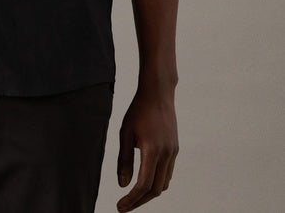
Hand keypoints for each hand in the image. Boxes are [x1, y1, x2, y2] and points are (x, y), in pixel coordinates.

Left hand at [116, 84, 178, 210]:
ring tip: (134, 196)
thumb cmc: (138, 110)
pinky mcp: (175, 149)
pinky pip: (168, 173)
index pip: (143, 185)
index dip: (131, 199)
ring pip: (163, 183)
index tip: (120, 207)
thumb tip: (122, 185)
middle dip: (140, 201)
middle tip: (125, 206)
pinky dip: (157, 182)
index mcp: (152, 150)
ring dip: (149, 193)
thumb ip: (124, 160)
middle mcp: (166, 154)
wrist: (158, 93)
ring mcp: (173, 152)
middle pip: (155, 189)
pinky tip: (146, 181)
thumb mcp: (125, 133)